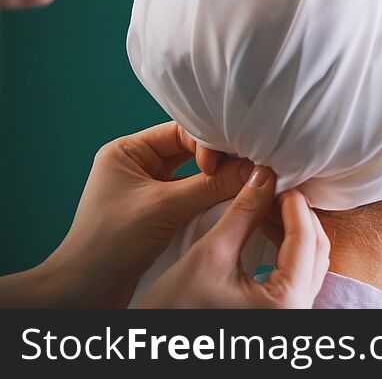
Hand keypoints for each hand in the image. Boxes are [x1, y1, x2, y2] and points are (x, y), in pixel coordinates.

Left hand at [36, 122, 251, 307]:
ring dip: (216, 183)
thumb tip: (252, 170)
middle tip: (246, 171)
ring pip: (194, 177)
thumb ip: (211, 186)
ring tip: (242, 187)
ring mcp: (149, 191)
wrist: (86, 291)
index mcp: (127, 152)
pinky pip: (192, 198)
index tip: (227, 165)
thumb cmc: (109, 243)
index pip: (180, 132)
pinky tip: (229, 204)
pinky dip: (210, 200)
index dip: (208, 145)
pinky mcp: (159, 214)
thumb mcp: (164, 208)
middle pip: (190, 153)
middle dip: (218, 162)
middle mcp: (138, 166)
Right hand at [139, 168, 329, 308]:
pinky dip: (287, 249)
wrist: (158, 347)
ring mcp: (291, 316)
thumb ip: (242, 214)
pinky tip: (266, 228)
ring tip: (267, 203)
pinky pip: (296, 275)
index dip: (293, 204)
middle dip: (297, 215)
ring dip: (293, 231)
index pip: (305, 239)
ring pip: (309, 263)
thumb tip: (264, 178)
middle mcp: (298, 312)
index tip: (279, 178)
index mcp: (286, 302)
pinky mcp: (279, 315)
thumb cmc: (175, 311)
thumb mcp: (210, 255)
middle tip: (274, 188)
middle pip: (315, 250)